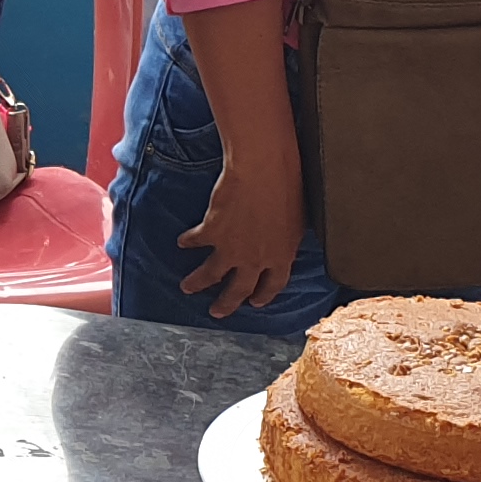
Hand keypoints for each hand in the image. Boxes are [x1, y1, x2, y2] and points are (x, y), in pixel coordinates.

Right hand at [175, 146, 302, 318]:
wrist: (264, 169)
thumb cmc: (287, 186)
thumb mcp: (298, 220)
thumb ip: (286, 239)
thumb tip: (282, 242)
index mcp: (282, 256)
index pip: (274, 284)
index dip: (263, 295)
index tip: (255, 302)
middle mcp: (256, 259)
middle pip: (239, 289)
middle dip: (227, 303)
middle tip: (217, 311)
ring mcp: (232, 248)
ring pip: (211, 274)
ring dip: (198, 283)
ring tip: (187, 287)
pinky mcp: (212, 231)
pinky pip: (196, 241)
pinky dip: (188, 242)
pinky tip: (182, 242)